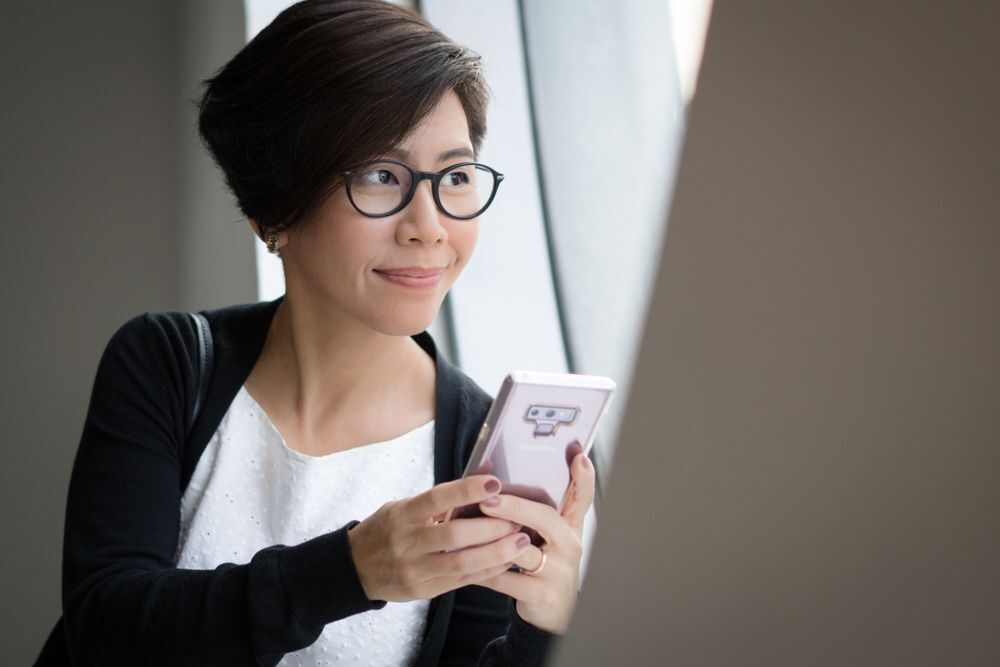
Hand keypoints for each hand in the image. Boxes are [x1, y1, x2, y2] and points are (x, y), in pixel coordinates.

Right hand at [348, 475, 532, 601]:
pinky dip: (487, 571)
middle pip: (454, 535)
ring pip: (461, 563)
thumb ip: (441, 497)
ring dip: (496, 553)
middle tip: (517, 519)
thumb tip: (484, 472)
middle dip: (491, 527)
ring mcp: (414, 570)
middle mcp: (406, 543)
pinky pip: (461, 581)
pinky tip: (506, 561)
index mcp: (401, 515)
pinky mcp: (423, 590)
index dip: (466, 490)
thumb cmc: (386, 530)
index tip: (494, 483)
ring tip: (521, 542)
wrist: (355, 568)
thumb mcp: (403, 506)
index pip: (436, 499)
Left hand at [476, 452, 595, 633]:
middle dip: (515, 507)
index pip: (582, 498)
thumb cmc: (546, 566)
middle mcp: (570, 546)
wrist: (554, 614)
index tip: (579, 457)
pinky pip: (506, 580)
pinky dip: (484, 570)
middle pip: (546, 519)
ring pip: (521, 551)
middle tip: (487, 500)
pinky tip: (466, 561)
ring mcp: (559, 572)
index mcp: (571, 528)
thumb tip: (500, 473)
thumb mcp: (549, 538)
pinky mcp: (543, 594)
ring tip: (467, 529)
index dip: (584, 478)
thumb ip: (533, 512)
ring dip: (492, 540)